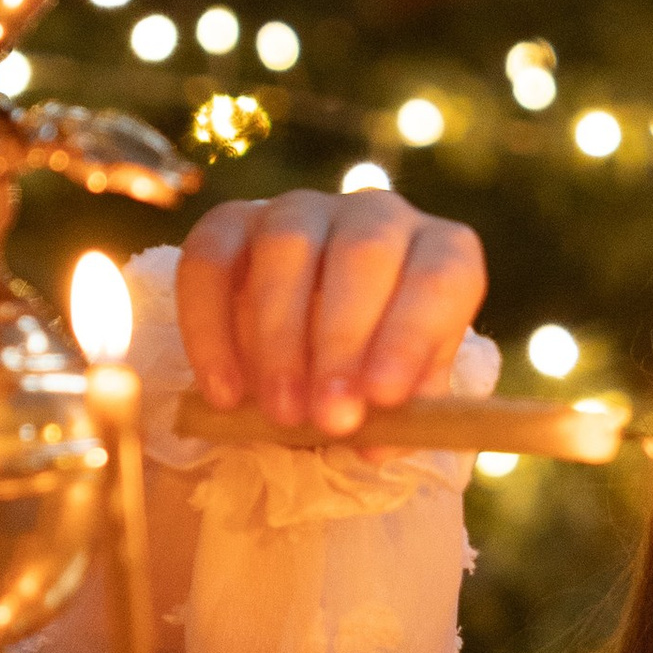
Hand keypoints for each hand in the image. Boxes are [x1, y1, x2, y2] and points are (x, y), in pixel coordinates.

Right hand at [175, 188, 487, 433]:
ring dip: (280, 337)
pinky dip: (212, 329)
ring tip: (281, 412)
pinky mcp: (233, 220)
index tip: (383, 397)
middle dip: (342, 341)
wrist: (308, 355)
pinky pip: (211, 259)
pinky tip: (224, 393)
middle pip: (364, 253)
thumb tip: (376, 443)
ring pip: (287, 246)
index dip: (412, 335)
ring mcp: (303, 209)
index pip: (441, 277)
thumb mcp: (397, 397)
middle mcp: (377, 215)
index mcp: (441, 251)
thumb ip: (398, 416)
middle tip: (328, 417)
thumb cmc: (370, 375)